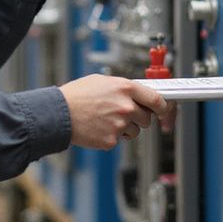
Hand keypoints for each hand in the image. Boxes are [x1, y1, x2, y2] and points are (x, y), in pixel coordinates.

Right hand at [58, 74, 173, 150]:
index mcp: (125, 88)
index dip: (163, 107)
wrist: (59, 114)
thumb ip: (124, 87)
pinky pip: (119, 140)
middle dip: (139, 118)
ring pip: (134, 131)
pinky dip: (111, 136)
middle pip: (147, 118)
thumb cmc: (77, 95)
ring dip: (125, 128)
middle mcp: (126, 106)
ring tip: (106, 120)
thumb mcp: (103, 81)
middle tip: (124, 115)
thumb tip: (139, 93)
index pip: (156, 99)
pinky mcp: (111, 140)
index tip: (163, 110)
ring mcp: (119, 125)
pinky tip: (99, 127)